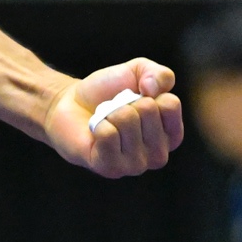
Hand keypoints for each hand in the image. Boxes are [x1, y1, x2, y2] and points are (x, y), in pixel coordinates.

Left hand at [44, 60, 184, 177]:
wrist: (71, 104)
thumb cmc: (108, 92)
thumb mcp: (139, 72)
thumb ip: (160, 74)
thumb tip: (153, 90)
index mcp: (171, 134)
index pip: (171, 103)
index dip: (149, 92)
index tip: (137, 98)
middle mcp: (158, 155)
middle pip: (148, 109)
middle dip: (126, 101)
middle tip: (117, 110)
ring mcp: (135, 165)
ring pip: (126, 120)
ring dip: (110, 112)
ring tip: (106, 120)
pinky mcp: (110, 168)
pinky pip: (108, 135)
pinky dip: (98, 124)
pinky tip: (95, 131)